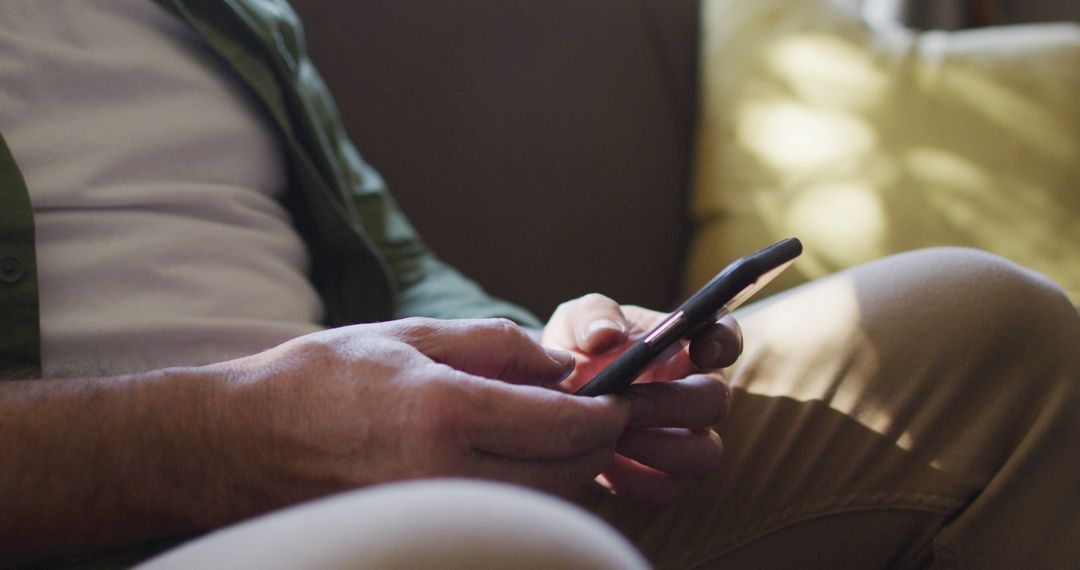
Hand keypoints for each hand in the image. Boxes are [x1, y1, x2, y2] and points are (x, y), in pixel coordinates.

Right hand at [210, 318, 630, 520]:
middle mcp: (445, 475)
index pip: (563, 425)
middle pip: (564, 474)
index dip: (604, 412)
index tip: (617, 398)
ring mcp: (432, 513)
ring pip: (538, 505)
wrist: (239, 443)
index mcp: (445, 412)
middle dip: (595, 445)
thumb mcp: (406, 335)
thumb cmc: (315, 379)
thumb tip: (557, 363)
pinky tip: (516, 465)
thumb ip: (493, 344)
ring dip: (565, 473)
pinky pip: (499, 518)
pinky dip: (525, 494)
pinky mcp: (421, 531)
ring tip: (558, 437)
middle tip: (599, 416)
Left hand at [542, 294, 741, 502]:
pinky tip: (602, 458)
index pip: (725, 337)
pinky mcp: (660, 476)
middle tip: (628, 403)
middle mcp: (695, 393)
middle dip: (673, 404)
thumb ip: (592, 317)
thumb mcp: (573, 323)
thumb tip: (608, 333)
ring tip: (613, 435)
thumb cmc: (573, 352)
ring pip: (704, 454)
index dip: (723, 342)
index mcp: (685, 345)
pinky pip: (666, 487)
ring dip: (661, 447)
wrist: (547, 399)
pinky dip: (635, 478)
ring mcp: (684, 438)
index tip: (700, 346)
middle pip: (716, 402)